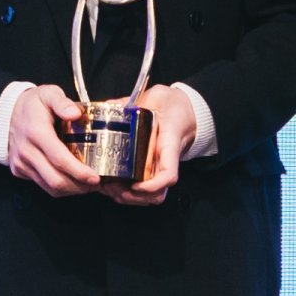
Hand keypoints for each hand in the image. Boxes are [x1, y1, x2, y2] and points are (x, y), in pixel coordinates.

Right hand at [6, 85, 101, 195]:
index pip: (60, 159)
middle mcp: (27, 151)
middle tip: (96, 183)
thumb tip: (75, 113)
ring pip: (50, 188)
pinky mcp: (19, 170)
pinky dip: (60, 187)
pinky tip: (72, 181)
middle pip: (56, 180)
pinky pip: (42, 185)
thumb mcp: (49, 94)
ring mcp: (21, 163)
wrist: (7, 112)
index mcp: (37, 133)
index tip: (95, 177)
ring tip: (88, 185)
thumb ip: (62, 102)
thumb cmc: (33, 104)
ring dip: (71, 190)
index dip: (79, 172)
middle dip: (79, 186)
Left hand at [111, 85, 198, 205]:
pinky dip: (129, 194)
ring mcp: (159, 168)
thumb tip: (108, 105)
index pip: (168, 174)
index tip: (135, 186)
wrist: (187, 111)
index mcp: (169, 144)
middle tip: (111, 187)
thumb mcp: (158, 97)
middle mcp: (166, 162)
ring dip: (130, 199)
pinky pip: (144, 191)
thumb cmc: (175, 107)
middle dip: (134, 197)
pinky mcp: (152, 169)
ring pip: (151, 197)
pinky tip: (113, 186)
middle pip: (157, 194)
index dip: (152, 186)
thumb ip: (134, 100)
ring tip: (109, 189)